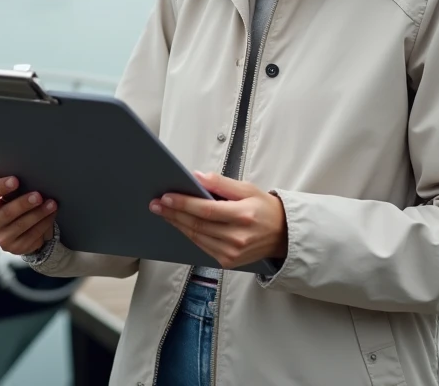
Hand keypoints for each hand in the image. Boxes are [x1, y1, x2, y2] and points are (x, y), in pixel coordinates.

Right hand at [0, 177, 57, 255]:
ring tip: (51, 204)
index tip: (15, 180)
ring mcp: (1, 238)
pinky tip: (51, 215)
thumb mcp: (11, 196)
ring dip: (39, 213)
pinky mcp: (15, 248)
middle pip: (6, 213)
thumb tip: (32, 178)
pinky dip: (44, 224)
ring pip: (21, 225)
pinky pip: (31, 236)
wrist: (19, 230)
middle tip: (38, 196)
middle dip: (24, 204)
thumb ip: (14, 189)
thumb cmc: (15, 205)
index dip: (0, 187)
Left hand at [150, 172, 287, 269]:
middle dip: (174, 213)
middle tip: (156, 204)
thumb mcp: (247, 189)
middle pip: (197, 225)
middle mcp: (237, 237)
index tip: (166, 196)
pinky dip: (189, 234)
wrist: (282, 235)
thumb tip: (197, 176)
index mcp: (243, 216)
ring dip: (177, 224)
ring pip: (196, 237)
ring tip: (163, 212)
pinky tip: (179, 224)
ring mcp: (232, 253)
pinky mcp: (228, 261)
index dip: (184, 203)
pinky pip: (202, 246)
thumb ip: (221, 183)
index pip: (206, 210)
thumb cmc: (265, 209)